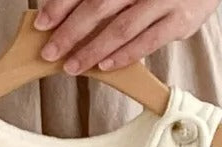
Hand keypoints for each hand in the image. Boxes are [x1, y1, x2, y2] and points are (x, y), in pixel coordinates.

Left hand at [35, 0, 221, 74]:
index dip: (61, 5)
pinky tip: (106, 66)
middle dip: (70, 31)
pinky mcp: (179, 22)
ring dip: (93, 49)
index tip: (42, 22)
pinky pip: (147, 41)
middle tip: (50, 51)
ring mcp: (161, 1)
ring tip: (73, 66)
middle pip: (98, 7)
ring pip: (120, 28)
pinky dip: (125, 55)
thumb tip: (70, 11)